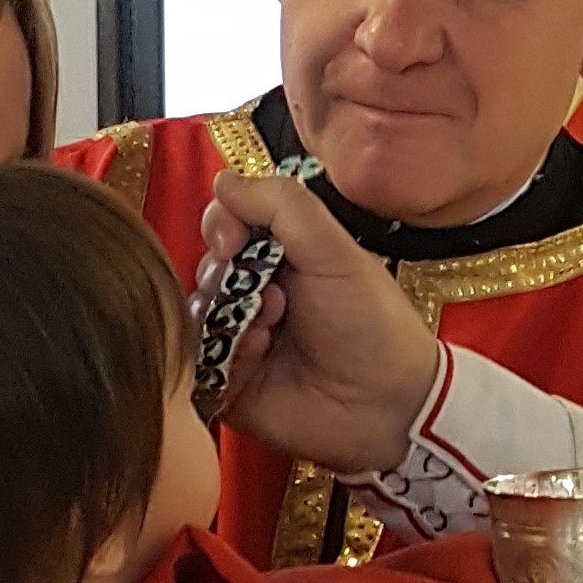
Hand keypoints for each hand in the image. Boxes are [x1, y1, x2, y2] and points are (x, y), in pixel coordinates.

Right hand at [199, 169, 438, 473]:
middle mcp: (256, 293)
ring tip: (270, 331)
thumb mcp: (335, 250)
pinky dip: (222, 352)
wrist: (386, 403)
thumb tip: (224, 180)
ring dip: (228, 315)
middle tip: (271, 297)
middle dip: (226, 275)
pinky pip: (196, 360)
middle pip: (206, 266)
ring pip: (195, 312)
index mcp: (283, 256)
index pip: (227, 224)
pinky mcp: (228, 381)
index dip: (221, 226)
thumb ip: (283, 206)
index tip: (233, 239)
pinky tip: (257, 356)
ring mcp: (241, 338)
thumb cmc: (372, 324)